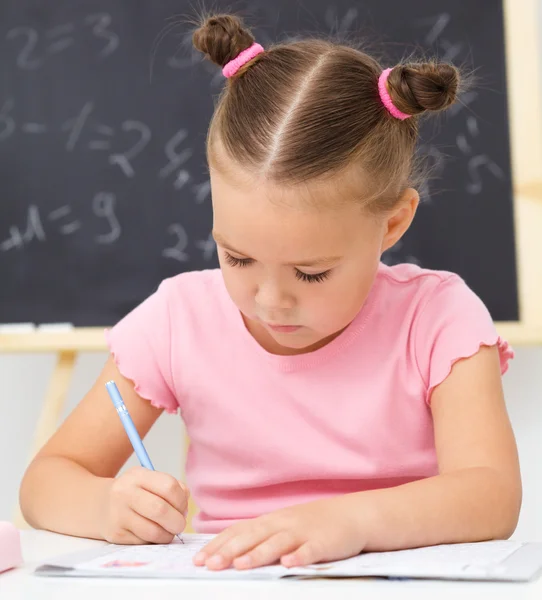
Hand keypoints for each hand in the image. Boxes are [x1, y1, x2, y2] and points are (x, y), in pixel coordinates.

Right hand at [99, 466, 189, 543]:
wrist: (99, 505)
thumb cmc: (134, 492)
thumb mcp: (149, 480)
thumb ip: (171, 489)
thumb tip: (184, 510)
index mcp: (138, 475)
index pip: (169, 486)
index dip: (181, 501)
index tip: (183, 508)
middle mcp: (125, 493)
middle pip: (161, 510)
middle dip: (177, 521)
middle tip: (180, 525)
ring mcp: (118, 514)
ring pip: (153, 531)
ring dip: (167, 535)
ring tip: (168, 531)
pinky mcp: (116, 534)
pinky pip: (143, 542)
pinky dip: (154, 541)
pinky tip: (152, 534)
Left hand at [193, 496, 365, 569]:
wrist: (351, 515)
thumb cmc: (313, 524)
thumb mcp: (283, 525)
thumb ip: (260, 536)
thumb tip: (229, 550)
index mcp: (271, 521)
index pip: (239, 531)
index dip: (218, 545)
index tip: (199, 559)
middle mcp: (283, 524)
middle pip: (253, 536)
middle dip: (229, 551)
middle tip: (209, 565)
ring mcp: (303, 532)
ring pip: (277, 543)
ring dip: (258, 554)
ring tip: (240, 565)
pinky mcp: (323, 543)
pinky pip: (310, 550)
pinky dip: (299, 557)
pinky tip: (288, 565)